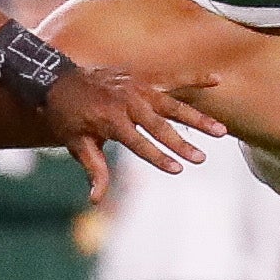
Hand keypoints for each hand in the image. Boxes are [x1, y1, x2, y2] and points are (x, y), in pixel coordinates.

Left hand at [38, 64, 221, 198]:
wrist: (59, 80)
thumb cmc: (68, 118)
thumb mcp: (77, 145)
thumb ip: (94, 170)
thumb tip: (96, 200)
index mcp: (110, 120)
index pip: (139, 143)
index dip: (158, 157)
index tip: (178, 169)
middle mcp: (127, 102)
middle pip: (159, 126)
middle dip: (181, 143)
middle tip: (201, 158)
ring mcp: (138, 88)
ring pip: (173, 105)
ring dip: (198, 118)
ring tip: (220, 131)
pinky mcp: (143, 79)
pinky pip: (172, 79)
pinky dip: (194, 79)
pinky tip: (216, 80)